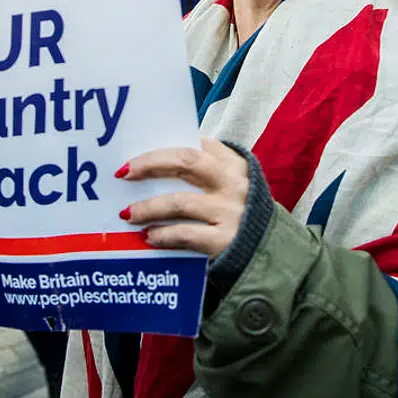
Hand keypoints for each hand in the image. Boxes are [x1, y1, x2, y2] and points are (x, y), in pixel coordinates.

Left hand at [119, 138, 249, 255]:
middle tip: (124, 173)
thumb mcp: (231, 186)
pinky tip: (148, 237)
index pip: (197, 143)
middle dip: (150, 164)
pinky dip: (163, 235)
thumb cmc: (242, 214)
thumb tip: (156, 165)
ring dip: (148, 207)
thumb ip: (205, 172)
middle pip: (186, 163)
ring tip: (128, 214)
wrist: (273, 254)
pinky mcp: (224, 240)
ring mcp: (229, 212)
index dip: (165, 146)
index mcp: (233, 164)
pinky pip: (185, 234)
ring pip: (179, 202)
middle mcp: (232, 184)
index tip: (138, 152)